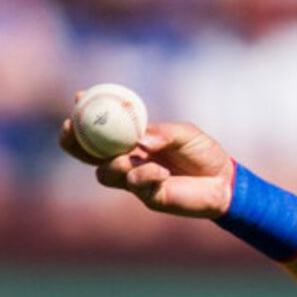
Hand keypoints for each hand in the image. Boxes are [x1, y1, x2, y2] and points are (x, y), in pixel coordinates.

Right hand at [59, 106, 234, 218]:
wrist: (224, 182)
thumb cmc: (203, 153)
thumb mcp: (184, 133)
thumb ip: (162, 133)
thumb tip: (140, 140)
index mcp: (132, 139)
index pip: (99, 127)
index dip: (84, 114)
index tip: (79, 99)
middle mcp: (128, 159)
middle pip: (87, 154)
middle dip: (74, 142)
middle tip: (72, 129)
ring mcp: (136, 179)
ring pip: (104, 173)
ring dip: (112, 163)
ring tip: (132, 157)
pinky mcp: (149, 197)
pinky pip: (135, 185)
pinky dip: (144, 176)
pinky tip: (162, 172)